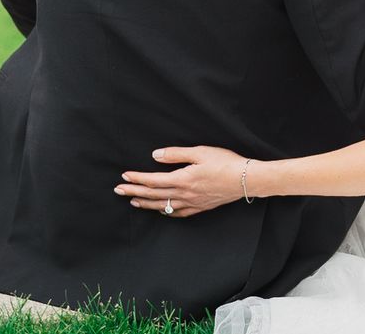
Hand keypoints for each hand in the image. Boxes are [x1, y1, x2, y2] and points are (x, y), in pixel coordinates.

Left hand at [116, 146, 249, 218]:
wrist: (246, 179)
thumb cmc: (225, 162)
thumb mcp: (200, 151)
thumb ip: (176, 154)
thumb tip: (156, 156)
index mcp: (182, 179)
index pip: (153, 181)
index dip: (137, 179)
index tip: (124, 176)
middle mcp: (184, 194)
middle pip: (154, 194)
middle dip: (135, 192)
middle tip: (119, 190)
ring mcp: (192, 203)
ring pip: (163, 206)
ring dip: (146, 203)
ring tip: (133, 201)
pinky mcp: (200, 207)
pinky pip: (178, 213)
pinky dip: (166, 212)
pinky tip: (161, 211)